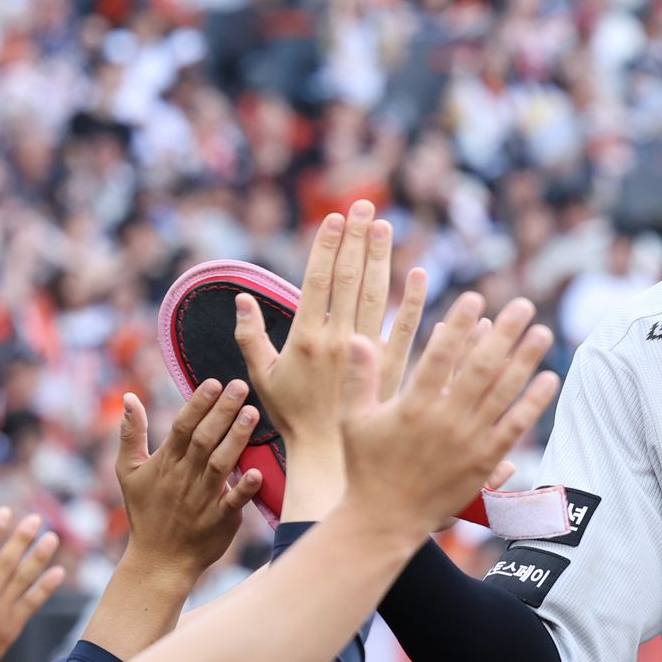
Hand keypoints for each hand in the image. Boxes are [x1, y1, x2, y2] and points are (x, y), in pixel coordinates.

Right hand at [0, 508, 65, 661]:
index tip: (4, 512)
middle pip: (5, 562)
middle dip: (21, 538)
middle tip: (35, 519)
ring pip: (22, 580)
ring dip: (38, 557)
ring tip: (51, 537)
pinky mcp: (11, 628)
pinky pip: (32, 604)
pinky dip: (45, 588)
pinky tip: (58, 572)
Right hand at [116, 381, 264, 580]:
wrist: (158, 560)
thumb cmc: (145, 511)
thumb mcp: (128, 472)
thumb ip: (131, 433)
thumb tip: (128, 397)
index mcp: (166, 463)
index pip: (182, 427)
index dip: (198, 404)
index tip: (214, 382)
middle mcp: (184, 477)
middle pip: (204, 440)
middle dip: (222, 412)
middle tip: (240, 385)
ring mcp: (202, 499)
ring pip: (220, 464)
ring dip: (236, 439)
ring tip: (252, 413)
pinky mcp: (220, 520)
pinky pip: (233, 502)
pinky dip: (244, 488)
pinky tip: (257, 471)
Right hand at [235, 198, 426, 450]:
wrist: (327, 456)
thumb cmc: (291, 416)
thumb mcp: (262, 376)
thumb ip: (251, 337)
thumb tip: (241, 300)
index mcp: (307, 338)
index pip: (319, 281)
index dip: (328, 246)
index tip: (336, 217)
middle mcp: (339, 340)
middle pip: (350, 279)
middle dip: (357, 239)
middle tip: (365, 205)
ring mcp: (367, 353)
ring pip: (376, 295)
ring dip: (381, 258)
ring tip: (385, 226)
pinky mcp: (391, 367)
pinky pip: (406, 328)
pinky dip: (413, 301)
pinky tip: (419, 273)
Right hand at [339, 292, 557, 545]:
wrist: (384, 520)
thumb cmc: (365, 468)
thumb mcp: (354, 420)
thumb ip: (361, 377)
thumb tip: (357, 337)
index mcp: (413, 406)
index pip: (440, 355)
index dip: (458, 324)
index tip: (474, 297)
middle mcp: (446, 421)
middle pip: (482, 368)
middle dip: (505, 333)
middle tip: (522, 305)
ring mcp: (469, 442)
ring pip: (504, 393)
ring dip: (525, 360)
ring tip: (542, 332)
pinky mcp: (484, 462)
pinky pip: (515, 427)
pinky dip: (533, 402)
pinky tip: (549, 379)